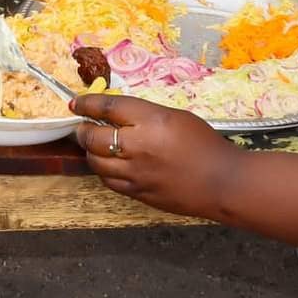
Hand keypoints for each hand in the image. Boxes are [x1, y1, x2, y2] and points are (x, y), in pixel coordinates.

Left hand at [72, 93, 239, 218]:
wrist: (222, 182)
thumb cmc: (205, 144)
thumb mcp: (176, 117)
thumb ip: (146, 115)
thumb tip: (119, 116)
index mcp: (150, 120)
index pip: (108, 108)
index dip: (87, 104)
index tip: (75, 103)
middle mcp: (138, 146)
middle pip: (94, 137)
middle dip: (83, 130)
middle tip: (83, 126)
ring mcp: (135, 173)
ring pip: (96, 162)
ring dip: (90, 151)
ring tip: (93, 145)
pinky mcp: (138, 194)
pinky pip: (109, 181)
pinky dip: (103, 171)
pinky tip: (107, 165)